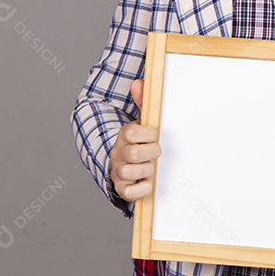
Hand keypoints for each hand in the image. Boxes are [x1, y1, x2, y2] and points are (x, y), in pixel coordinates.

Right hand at [109, 79, 160, 201]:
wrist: (128, 164)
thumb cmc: (140, 142)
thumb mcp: (143, 123)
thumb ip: (143, 103)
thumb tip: (138, 82)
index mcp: (124, 136)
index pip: (130, 132)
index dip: (147, 134)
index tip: (154, 135)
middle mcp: (118, 153)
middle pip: (133, 154)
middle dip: (151, 153)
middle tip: (156, 152)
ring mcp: (118, 172)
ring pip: (129, 172)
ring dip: (147, 171)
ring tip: (151, 167)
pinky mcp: (122, 188)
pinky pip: (130, 193)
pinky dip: (142, 189)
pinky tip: (148, 182)